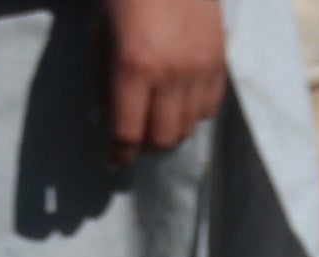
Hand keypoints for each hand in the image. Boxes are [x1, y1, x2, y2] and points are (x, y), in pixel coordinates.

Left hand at [105, 0, 228, 160]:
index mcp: (133, 67)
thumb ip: (100, 79)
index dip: (118, 154)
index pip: (127, 132)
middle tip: (135, 135)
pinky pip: (210, 106)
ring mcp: (200, 68)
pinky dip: (193, 112)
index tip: (113, 162)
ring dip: (170, 128)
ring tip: (157, 117)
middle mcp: (171, 74)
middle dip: (145, 143)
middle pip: (162, 137)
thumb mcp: (99, 33)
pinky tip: (180, 100)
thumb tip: (104, 119)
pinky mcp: (219, 59)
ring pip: (189, 126)